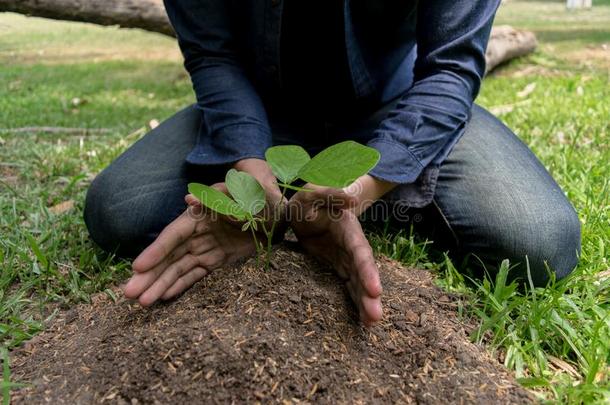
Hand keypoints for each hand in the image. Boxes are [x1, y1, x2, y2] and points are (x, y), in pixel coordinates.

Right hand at [123, 159, 284, 305]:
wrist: (278, 212)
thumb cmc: (260, 197)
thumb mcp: (246, 193)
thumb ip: (221, 196)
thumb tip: (189, 198)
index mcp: (199, 215)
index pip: (174, 235)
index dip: (156, 251)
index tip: (138, 267)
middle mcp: (197, 233)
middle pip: (169, 255)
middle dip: (149, 275)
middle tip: (128, 293)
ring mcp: (205, 247)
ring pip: (178, 268)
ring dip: (160, 285)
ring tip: (141, 303)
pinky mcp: (216, 260)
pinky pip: (195, 275)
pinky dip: (180, 286)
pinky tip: (162, 298)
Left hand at [288, 184, 383, 325]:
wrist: (303, 210)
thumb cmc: (307, 200)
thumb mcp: (313, 193)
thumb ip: (330, 194)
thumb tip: (352, 198)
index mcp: (348, 229)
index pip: (360, 251)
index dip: (367, 270)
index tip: (375, 289)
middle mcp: (352, 247)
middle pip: (363, 272)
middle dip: (369, 294)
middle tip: (376, 317)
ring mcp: (346, 259)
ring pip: (358, 283)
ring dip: (365, 303)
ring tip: (372, 323)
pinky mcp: (338, 267)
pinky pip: (349, 286)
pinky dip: (356, 302)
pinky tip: (363, 320)